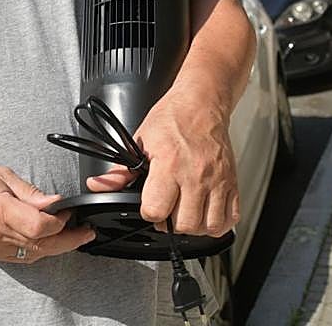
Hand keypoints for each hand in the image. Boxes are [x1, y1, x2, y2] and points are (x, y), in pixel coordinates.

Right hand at [0, 164, 95, 262]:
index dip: (60, 221)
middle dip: (69, 239)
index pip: (38, 226)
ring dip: (58, 246)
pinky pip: (25, 257)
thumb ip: (31, 193)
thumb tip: (55, 203)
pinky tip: (50, 240)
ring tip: (74, 235)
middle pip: (41, 244)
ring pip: (36, 253)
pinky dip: (41, 249)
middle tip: (86, 231)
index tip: (69, 211)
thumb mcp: (2, 175)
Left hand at [84, 87, 238, 236]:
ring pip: (209, 226)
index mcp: (168, 165)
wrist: (201, 104)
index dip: (149, 214)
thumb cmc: (172, 119)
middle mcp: (195, 176)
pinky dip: (219, 224)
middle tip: (167, 211)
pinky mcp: (232, 183)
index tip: (149, 207)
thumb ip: (120, 170)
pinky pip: (231, 218)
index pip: (156, 210)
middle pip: (184, 224)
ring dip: (195, 227)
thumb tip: (99, 186)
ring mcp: (217, 181)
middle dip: (171, 224)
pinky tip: (206, 214)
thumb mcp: (140, 141)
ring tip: (186, 214)